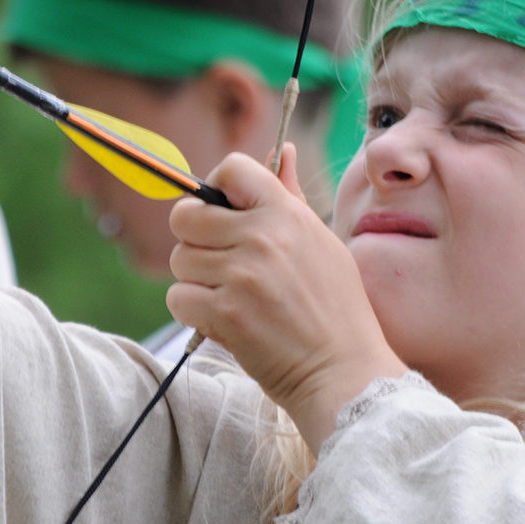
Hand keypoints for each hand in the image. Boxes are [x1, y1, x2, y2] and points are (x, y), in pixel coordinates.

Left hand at [166, 144, 405, 450]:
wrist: (345, 372)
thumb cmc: (336, 310)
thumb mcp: (322, 242)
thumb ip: (289, 198)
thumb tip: (282, 151)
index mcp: (287, 213)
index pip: (231, 168)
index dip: (214, 189)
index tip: (221, 215)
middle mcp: (262, 236)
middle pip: (186, 216)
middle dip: (194, 241)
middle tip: (219, 265)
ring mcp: (242, 274)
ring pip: (179, 260)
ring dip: (194, 281)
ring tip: (231, 298)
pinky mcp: (225, 312)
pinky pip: (178, 297)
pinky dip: (192, 312)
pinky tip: (223, 321)